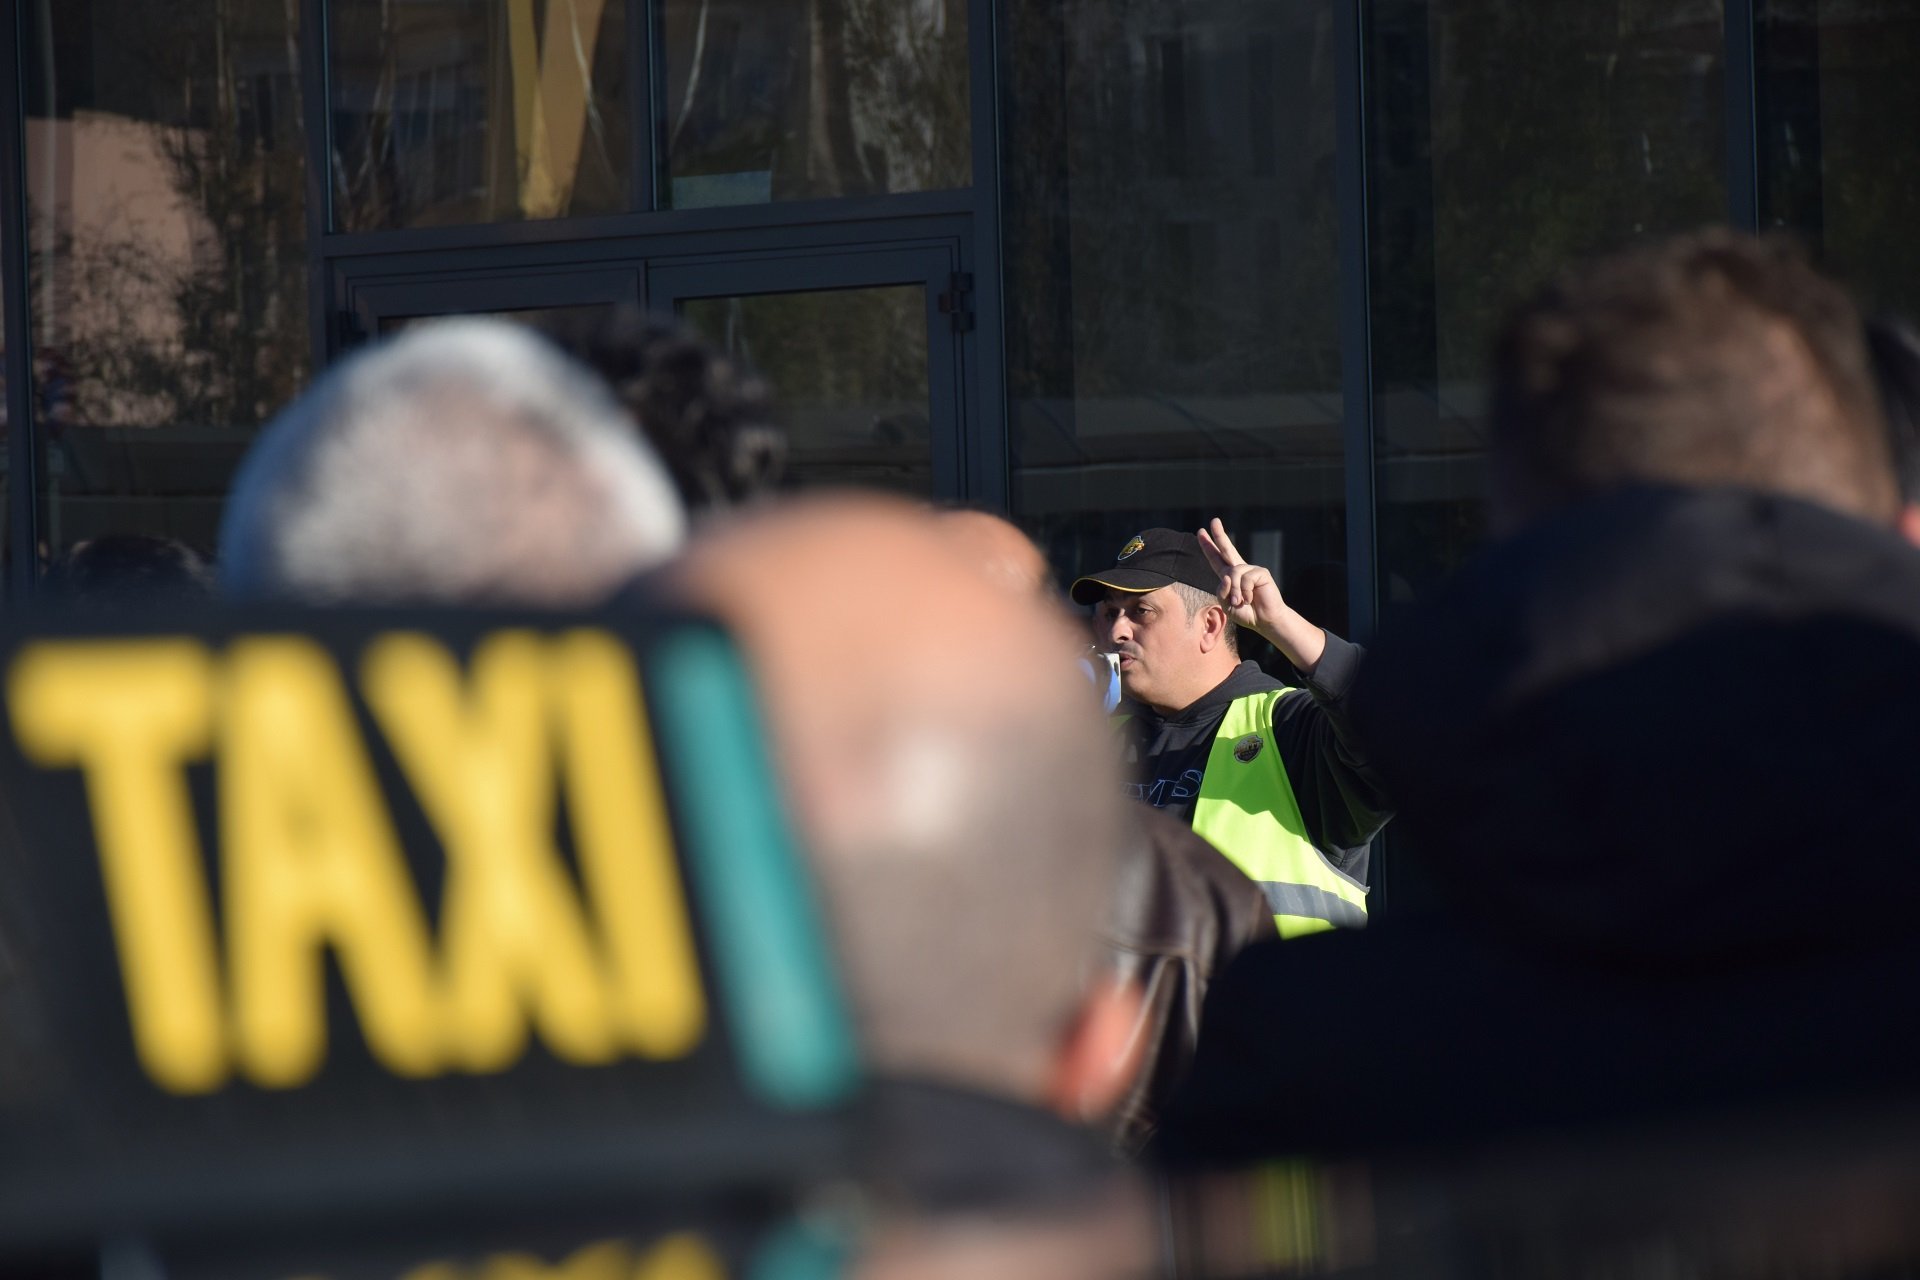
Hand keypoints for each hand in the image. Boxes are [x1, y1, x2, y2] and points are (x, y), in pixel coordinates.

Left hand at [1197, 518, 1284, 633]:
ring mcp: (1250, 569)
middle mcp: (1239, 569)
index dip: (1208, 546)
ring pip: (1233, 573)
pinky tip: (1251, 598)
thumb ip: (1221, 590)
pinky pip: (1246, 578)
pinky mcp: (1261, 572)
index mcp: (1228, 576)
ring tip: (1240, 602)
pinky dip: (1245, 592)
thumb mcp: (1226, 604)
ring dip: (1234, 591)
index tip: (1201, 532)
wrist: (1264, 620)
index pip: (1216, 558)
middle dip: (1219, 534)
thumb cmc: (1245, 613)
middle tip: (1214, 520)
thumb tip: (1227, 575)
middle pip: (1227, 548)